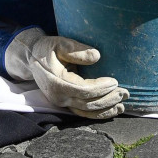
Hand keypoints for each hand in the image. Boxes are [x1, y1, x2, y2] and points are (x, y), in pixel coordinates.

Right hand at [4, 28, 126, 119]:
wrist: (32, 58)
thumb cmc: (47, 49)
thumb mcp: (60, 43)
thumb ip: (76, 50)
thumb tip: (97, 56)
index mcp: (57, 82)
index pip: (83, 90)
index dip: (100, 88)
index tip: (115, 81)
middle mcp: (58, 96)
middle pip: (87, 103)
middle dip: (108, 99)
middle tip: (125, 93)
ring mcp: (61, 102)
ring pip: (86, 111)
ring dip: (105, 110)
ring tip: (121, 106)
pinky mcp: (64, 103)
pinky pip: (82, 112)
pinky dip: (97, 114)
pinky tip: (110, 111)